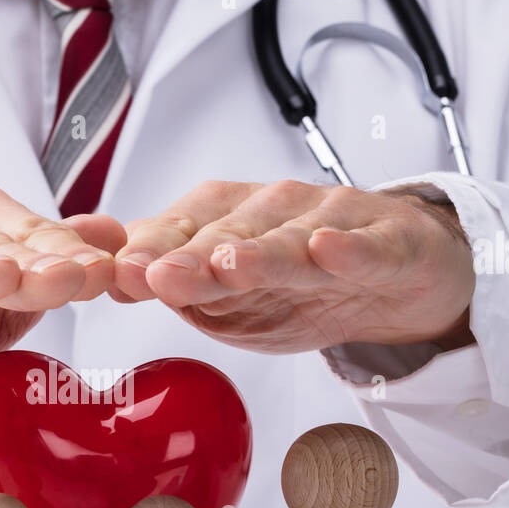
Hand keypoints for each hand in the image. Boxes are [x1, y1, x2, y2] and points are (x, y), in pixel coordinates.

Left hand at [111, 180, 475, 353]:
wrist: (398, 275)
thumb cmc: (303, 283)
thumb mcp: (230, 296)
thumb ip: (175, 286)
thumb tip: (110, 276)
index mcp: (227, 220)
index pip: (180, 232)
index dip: (149, 251)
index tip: (118, 272)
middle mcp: (274, 212)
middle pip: (228, 235)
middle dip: (191, 254)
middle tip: (159, 274)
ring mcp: (332, 222)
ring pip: (290, 241)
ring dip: (260, 252)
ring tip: (233, 264)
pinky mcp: (387, 241)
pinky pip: (366, 247)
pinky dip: (348, 250)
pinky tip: (330, 250)